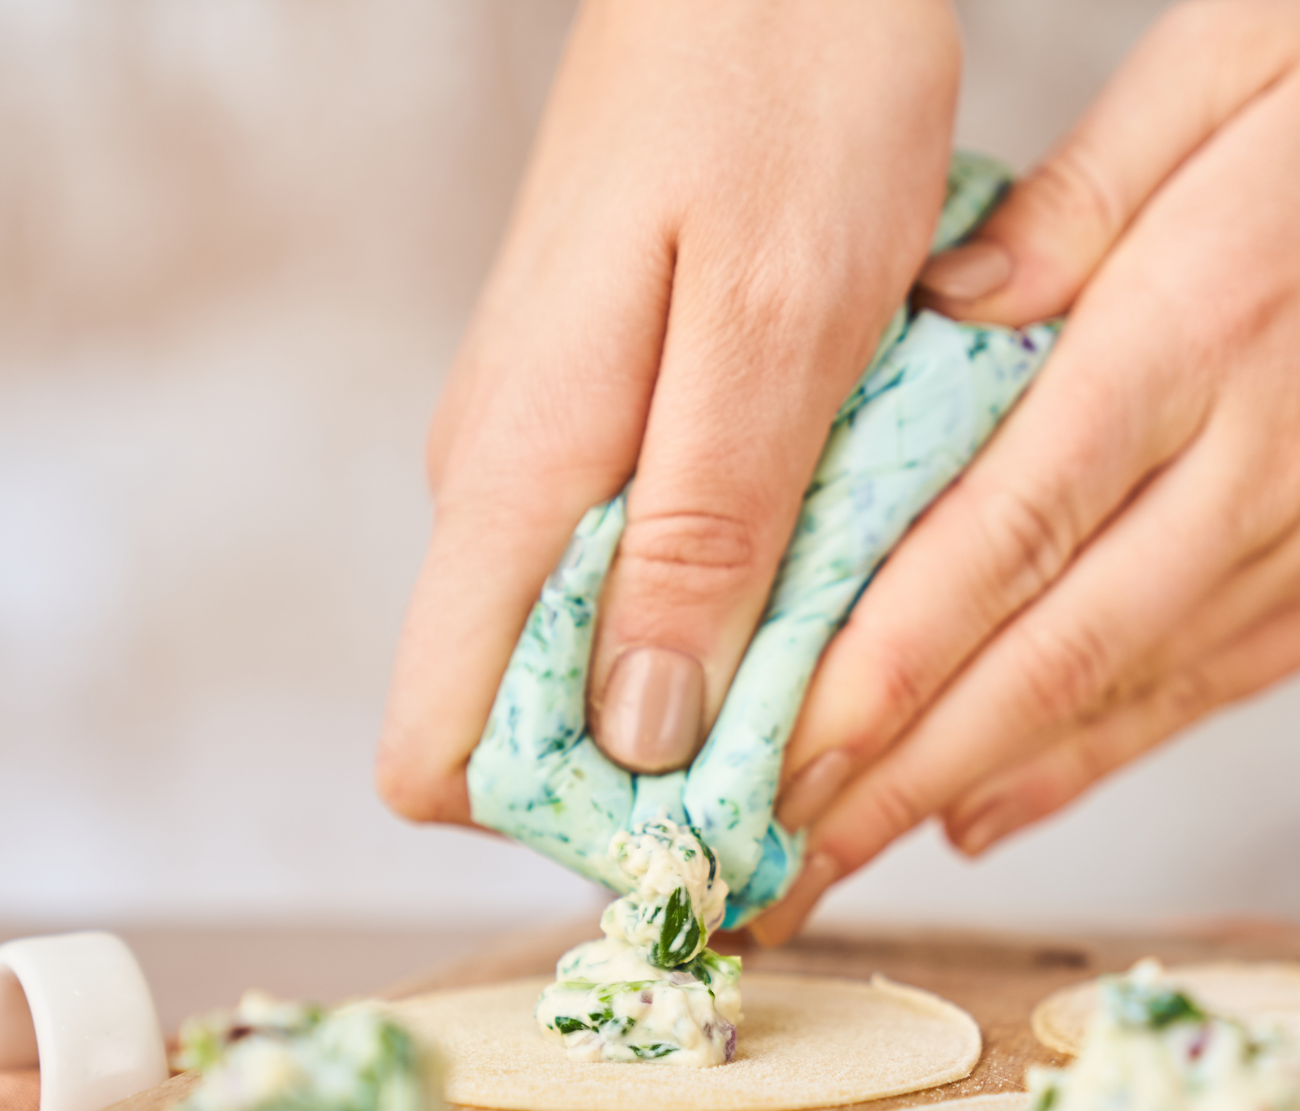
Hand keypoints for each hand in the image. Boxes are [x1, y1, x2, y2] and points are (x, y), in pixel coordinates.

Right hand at [377, 0, 959, 824]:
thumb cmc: (784, 92)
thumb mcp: (778, 326)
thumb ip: (700, 542)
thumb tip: (639, 745)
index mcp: (517, 482)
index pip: (436, 749)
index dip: (569, 825)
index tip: (718, 830)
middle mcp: (506, 486)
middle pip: (533, 726)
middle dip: (680, 772)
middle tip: (840, 726)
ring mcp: (555, 450)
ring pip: (607, 648)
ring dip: (733, 676)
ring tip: (864, 612)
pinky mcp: (613, 414)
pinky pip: (656, 560)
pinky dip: (750, 585)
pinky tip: (845, 532)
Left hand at [751, 0, 1299, 939]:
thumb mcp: (1246, 52)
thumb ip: (1077, 190)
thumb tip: (938, 305)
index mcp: (1207, 323)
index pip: (1010, 527)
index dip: (884, 656)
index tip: (773, 742)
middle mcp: (1264, 466)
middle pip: (1045, 654)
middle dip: (887, 770)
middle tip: (759, 856)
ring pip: (1117, 702)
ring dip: (962, 793)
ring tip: (830, 862)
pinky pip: (1204, 695)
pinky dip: (1087, 763)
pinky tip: (983, 812)